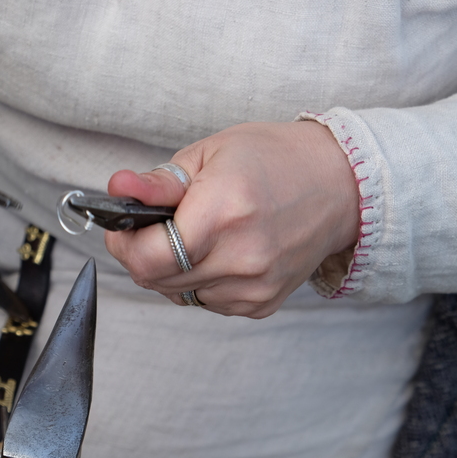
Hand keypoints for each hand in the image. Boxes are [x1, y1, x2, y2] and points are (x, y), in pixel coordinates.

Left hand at [104, 121, 359, 317]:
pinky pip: (207, 302)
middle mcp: (241, 258)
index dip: (124, 243)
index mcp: (223, 213)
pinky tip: (218, 251)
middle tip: (156, 225)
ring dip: (171, 269)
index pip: (147, 258)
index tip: (124, 226)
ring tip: (194, 234)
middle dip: (143, 252)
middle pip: (157, 279)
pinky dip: (200, 280)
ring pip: (178, 294)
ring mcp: (254, 286)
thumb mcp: (210, 153)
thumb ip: (157, 182)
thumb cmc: (273, 159)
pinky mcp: (261, 304)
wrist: (340, 185)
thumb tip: (116, 189)